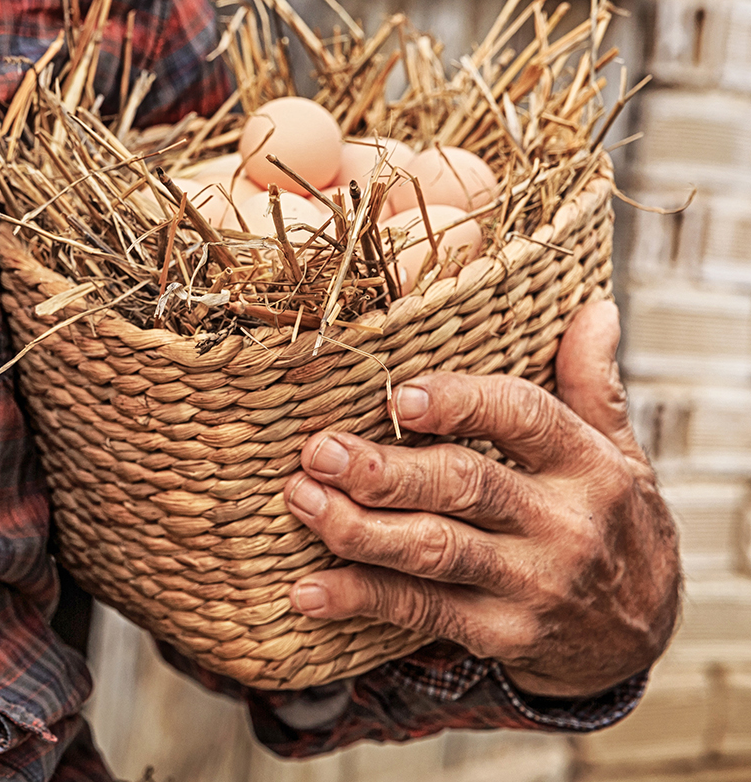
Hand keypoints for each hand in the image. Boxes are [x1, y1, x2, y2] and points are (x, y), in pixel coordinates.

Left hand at [284, 301, 679, 696]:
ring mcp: (532, 584)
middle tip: (319, 451)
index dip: (459, 403)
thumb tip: (594, 309)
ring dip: (359, 528)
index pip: (523, 418)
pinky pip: (422, 612)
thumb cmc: (610, 522)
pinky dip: (361, 599)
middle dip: (385, 469)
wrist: (640, 634)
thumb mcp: (618, 452)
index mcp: (587, 464)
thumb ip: (590, 384)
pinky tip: (308, 591)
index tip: (398, 395)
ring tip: (302, 500)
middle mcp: (562, 523)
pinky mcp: (501, 634)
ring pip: (434, 550)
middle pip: (465, 485)